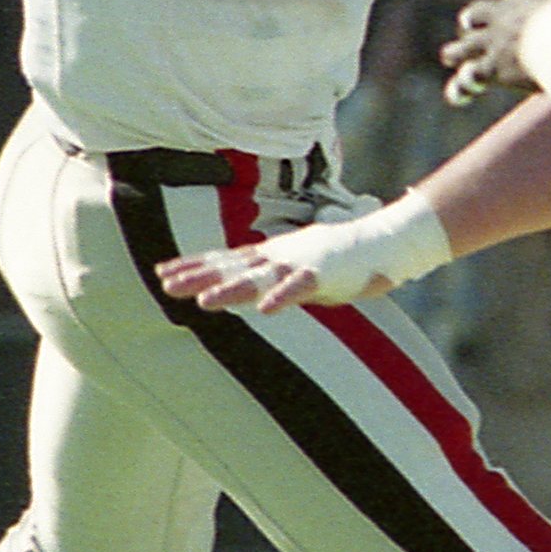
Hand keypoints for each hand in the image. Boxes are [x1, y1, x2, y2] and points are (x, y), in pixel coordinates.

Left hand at [160, 211, 433, 312]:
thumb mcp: (298, 264)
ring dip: (232, 289)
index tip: (162, 272)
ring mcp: (301, 263)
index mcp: (272, 255)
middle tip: (166, 285)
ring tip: (204, 303)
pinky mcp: (325, 274)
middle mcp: (280, 256)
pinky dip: (283, 297)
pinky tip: (265, 311)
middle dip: (199, 276)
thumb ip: (274, 276)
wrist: (388, 240)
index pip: (225, 258)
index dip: (195, 265)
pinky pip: (300, 287)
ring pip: (260, 278)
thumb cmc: (342, 257)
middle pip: (232, 266)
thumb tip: (253, 289)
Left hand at [442, 0, 550, 106]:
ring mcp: (493, 44)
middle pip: (476, 13)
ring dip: (458, 50)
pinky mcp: (493, 71)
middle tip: (468, 21)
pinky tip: (456, 92)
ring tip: (450, 55)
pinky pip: (470, 78)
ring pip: (465, 46)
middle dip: (474, 19)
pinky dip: (462, 86)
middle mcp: (500, 15)